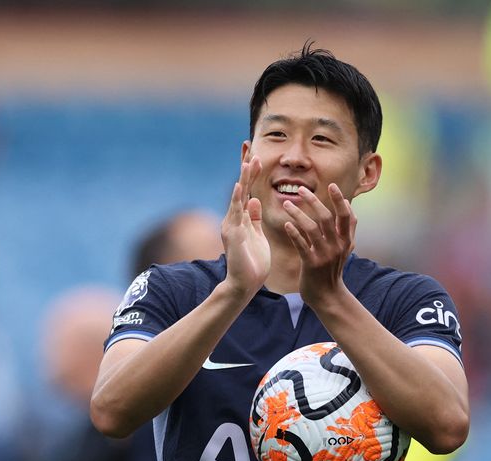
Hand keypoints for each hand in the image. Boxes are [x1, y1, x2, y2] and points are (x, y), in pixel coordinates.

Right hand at [221, 156, 269, 296]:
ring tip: (250, 161)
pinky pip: (236, 214)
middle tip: (249, 145)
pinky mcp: (234, 235)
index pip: (247, 190)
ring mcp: (232, 225)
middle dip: (246, 167)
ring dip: (245, 178)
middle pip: (241, 187)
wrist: (243, 285)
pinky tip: (242, 186)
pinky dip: (238, 199)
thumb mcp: (257, 236)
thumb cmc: (252, 263)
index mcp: (242, 218)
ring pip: (239, 196)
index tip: (255, 154)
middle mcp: (234, 218)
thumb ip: (254, 218)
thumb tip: (254, 200)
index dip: (251, 172)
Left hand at [283, 183, 355, 305]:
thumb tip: (349, 205)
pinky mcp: (311, 264)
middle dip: (313, 201)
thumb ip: (347, 229)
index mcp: (346, 240)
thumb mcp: (345, 249)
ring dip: (298, 213)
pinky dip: (294, 233)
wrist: (328, 296)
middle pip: (326, 217)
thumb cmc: (332, 269)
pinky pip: (301, 244)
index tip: (332, 186)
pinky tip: (287, 224)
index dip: (340, 200)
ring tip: (286, 203)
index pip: (346, 216)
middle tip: (301, 190)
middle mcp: (337, 246)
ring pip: (311, 228)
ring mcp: (324, 255)